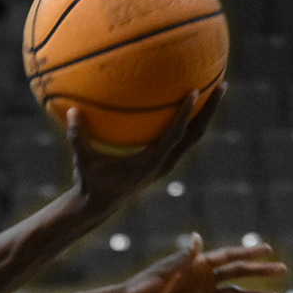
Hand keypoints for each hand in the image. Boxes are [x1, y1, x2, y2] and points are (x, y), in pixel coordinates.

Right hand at [68, 86, 222, 211]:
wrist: (98, 206)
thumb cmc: (90, 182)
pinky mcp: (161, 163)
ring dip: (204, 116)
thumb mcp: (83, 160)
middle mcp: (163, 163)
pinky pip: (181, 139)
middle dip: (210, 112)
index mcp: (150, 161)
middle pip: (195, 136)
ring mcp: (165, 164)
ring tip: (215, 91)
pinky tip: (187, 104)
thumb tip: (71, 111)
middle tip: (222, 86)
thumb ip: (78, 137)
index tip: (195, 92)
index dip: (186, 114)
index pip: (175, 135)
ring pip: (193, 138)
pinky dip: (188, 122)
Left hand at [122, 236, 282, 292]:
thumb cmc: (143, 286)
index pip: (228, 256)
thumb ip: (183, 257)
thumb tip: (197, 238)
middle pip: (238, 273)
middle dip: (260, 271)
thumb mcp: (164, 271)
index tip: (268, 249)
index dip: (248, 252)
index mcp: (197, 264)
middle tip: (282, 269)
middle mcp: (203, 279)